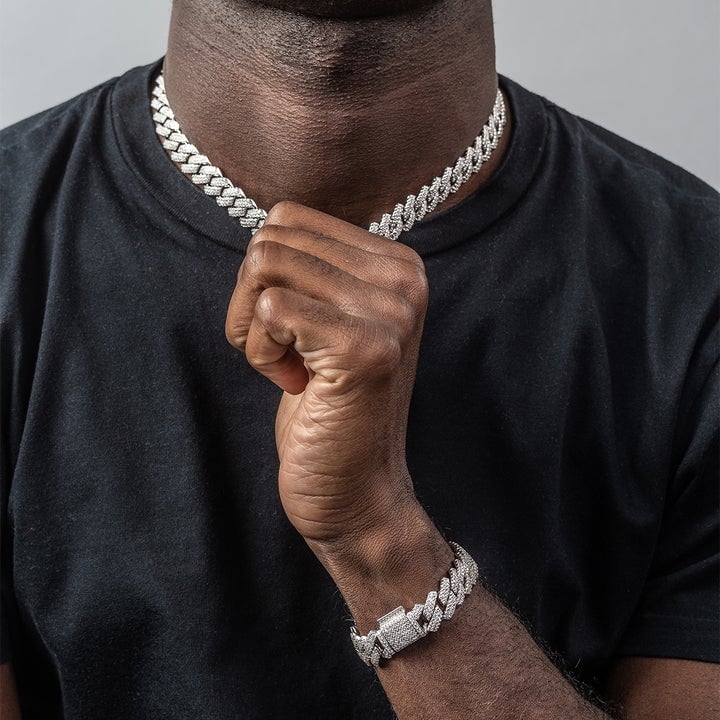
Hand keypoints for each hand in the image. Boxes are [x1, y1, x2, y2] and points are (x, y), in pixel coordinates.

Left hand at [225, 201, 428, 559]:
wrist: (357, 489)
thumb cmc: (329, 406)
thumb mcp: (329, 320)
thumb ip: (317, 268)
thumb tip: (271, 225)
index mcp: (398, 264)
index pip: (290, 218)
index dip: (266, 275)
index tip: (290, 327)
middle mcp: (404, 279)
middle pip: (273, 236)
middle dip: (250, 297)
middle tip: (280, 350)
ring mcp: (389, 311)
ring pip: (265, 263)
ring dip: (251, 324)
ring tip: (286, 365)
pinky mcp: (363, 348)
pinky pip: (269, 307)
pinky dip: (259, 351)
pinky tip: (291, 384)